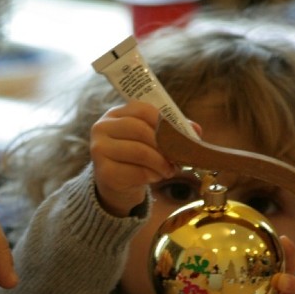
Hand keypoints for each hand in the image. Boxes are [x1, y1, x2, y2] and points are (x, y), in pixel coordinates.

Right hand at [89, 100, 177, 216]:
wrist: (116, 184)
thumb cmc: (135, 157)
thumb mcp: (150, 140)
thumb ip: (170, 131)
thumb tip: (195, 130)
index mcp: (114, 114)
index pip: (141, 109)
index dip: (164, 121)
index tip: (178, 135)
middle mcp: (101, 128)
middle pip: (140, 130)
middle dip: (164, 145)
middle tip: (177, 157)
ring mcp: (99, 150)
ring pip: (139, 152)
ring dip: (160, 163)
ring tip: (169, 170)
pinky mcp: (103, 172)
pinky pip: (135, 172)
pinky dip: (151, 175)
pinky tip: (155, 177)